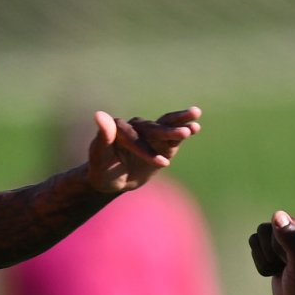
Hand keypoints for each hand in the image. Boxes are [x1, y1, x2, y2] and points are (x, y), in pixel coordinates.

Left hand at [81, 107, 200, 196]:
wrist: (112, 180)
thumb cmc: (102, 170)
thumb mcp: (99, 157)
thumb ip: (102, 137)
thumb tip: (99, 114)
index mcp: (118, 128)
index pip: (135, 138)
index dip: (148, 150)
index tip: (163, 164)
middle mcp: (135, 126)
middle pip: (154, 127)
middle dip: (169, 131)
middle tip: (185, 132)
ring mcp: (149, 133)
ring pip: (165, 125)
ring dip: (180, 122)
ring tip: (195, 117)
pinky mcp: (160, 141)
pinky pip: (172, 136)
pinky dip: (183, 131)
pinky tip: (195, 127)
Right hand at [247, 210, 294, 294]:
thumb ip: (290, 240)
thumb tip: (278, 215)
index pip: (279, 224)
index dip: (278, 246)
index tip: (291, 262)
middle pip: (265, 229)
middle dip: (270, 253)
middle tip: (286, 267)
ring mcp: (287, 243)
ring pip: (257, 237)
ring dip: (264, 259)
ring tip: (280, 270)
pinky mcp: (276, 253)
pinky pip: (255, 247)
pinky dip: (261, 264)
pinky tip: (276, 272)